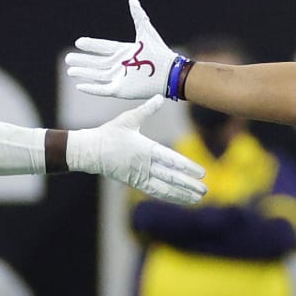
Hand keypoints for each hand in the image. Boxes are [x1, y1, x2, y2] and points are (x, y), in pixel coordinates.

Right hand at [65, 96, 207, 204]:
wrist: (89, 151)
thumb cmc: (109, 133)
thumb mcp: (129, 118)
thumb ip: (147, 109)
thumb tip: (161, 96)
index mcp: (145, 149)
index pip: (171, 160)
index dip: (187, 167)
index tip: (202, 173)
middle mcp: (144, 165)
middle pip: (171, 178)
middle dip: (189, 184)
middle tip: (205, 189)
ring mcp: (139, 176)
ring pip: (164, 189)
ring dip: (182, 194)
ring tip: (197, 199)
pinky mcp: (134, 183)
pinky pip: (155, 192)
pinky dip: (170, 196)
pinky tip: (182, 199)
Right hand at [66, 0, 180, 101]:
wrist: (168, 73)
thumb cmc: (159, 53)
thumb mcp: (146, 31)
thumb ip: (138, 16)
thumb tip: (132, 0)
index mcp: (124, 52)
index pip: (103, 47)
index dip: (91, 45)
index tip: (78, 42)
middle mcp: (120, 65)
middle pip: (96, 62)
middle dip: (82, 60)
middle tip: (68, 59)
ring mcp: (119, 78)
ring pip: (96, 74)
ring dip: (83, 72)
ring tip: (70, 70)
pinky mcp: (120, 90)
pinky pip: (102, 89)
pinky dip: (91, 88)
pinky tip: (79, 86)